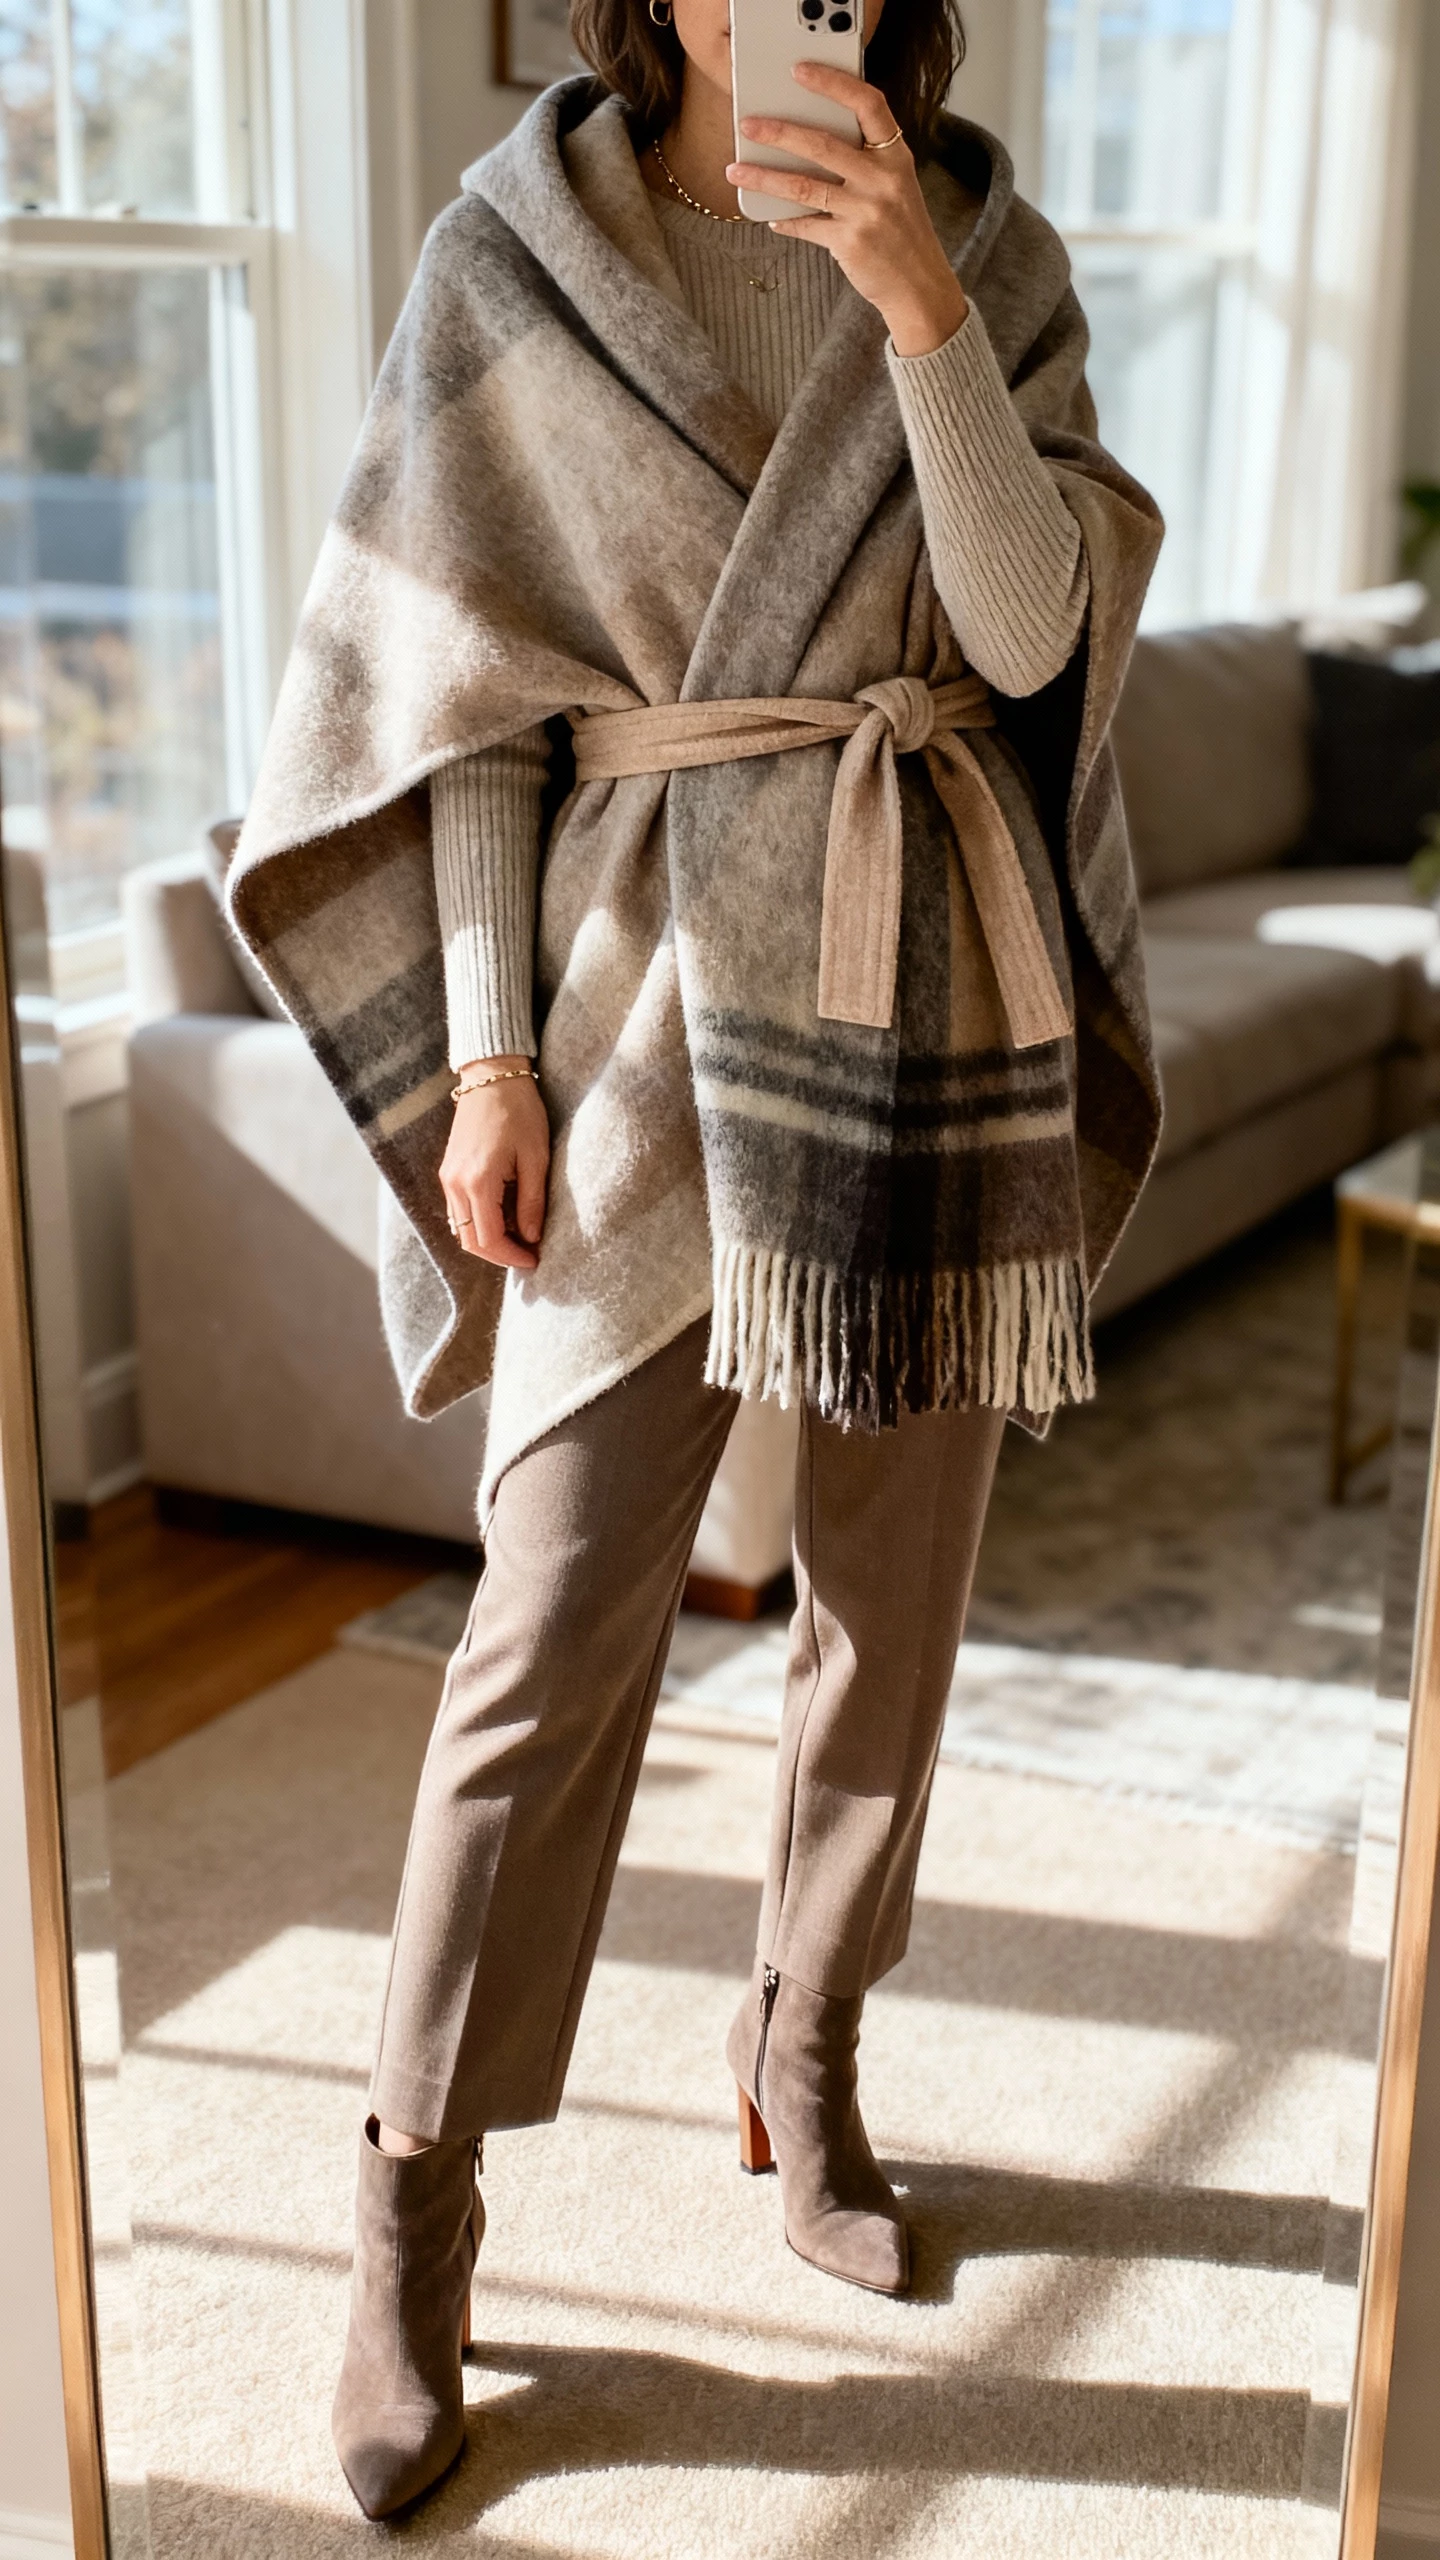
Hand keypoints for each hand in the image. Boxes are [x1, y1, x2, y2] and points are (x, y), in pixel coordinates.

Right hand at [439, 1057, 549, 1268]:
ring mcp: (447, 1177)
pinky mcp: (448, 1170)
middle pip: (469, 1241)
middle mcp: (455, 1183)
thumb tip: (532, 1237)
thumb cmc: (519, 1111)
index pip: (489, 1239)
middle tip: (528, 1255)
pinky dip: (477, 1223)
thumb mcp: (536, 1158)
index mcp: (477, 1182)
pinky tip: (502, 1218)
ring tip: (519, 1238)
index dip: (512, 1256)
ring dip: (487, 1240)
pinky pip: (457, 1211)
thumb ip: (532, 1202)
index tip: (535, 1260)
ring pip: (460, 1228)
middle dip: (498, 1255)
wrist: (492, 1075)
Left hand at [727, 65, 967, 357]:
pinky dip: (786, 221)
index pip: (868, 104)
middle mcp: (883, 179)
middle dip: (779, 132)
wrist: (920, 286)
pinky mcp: (850, 242)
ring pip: (804, 186)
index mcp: (896, 156)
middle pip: (823, 144)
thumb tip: (809, 141)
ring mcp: (866, 211)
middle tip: (748, 125)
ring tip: (736, 171)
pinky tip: (770, 218)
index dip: (833, 83)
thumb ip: (865, 162)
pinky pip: (806, 225)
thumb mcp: (896, 186)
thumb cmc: (902, 232)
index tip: (800, 71)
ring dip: (764, 178)